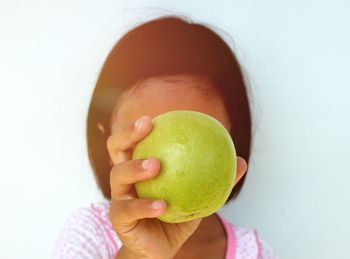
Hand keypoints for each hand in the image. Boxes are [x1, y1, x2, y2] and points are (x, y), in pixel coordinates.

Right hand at [107, 116, 201, 258]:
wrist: (159, 249)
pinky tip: (162, 205)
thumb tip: (241, 161)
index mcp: (139, 167)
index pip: (134, 141)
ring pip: (118, 175)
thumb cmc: (175, 217)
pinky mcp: (118, 219)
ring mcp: (119, 197)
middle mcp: (125, 178)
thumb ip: (215, 178)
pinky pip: (128, 209)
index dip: (138, 127)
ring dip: (135, 167)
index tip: (154, 118)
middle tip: (147, 126)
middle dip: (127, 133)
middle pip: (116, 148)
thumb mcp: (197, 196)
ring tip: (156, 164)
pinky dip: (145, 205)